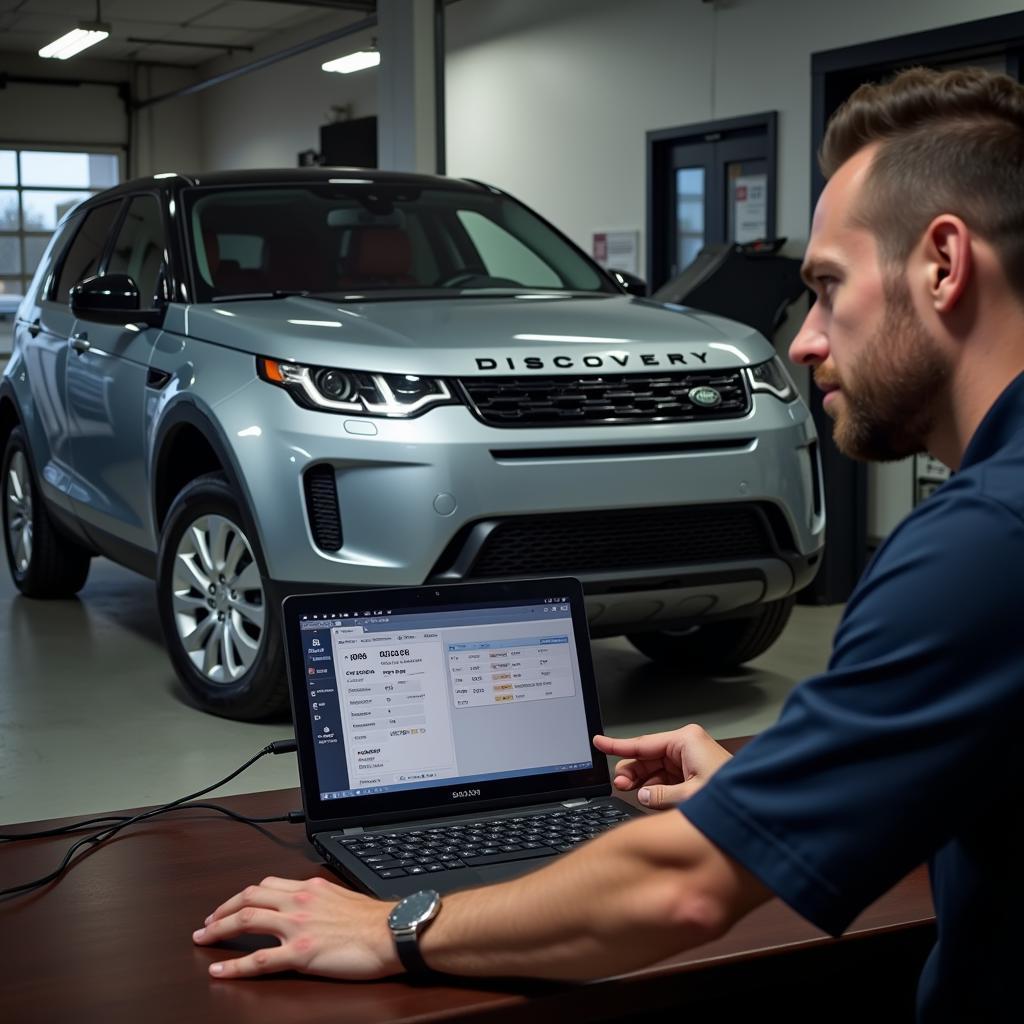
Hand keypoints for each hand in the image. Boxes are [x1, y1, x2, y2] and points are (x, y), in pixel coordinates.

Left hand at [192, 875, 399, 979]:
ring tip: (203, 939)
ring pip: (247, 920)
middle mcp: (299, 901)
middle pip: (249, 897)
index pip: (267, 884)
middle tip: (208, 922)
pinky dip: (234, 965)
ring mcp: (297, 927)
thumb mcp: (342, 898)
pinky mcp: (300, 953)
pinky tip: (219, 971)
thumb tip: (310, 907)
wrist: (392, 932)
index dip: (244, 895)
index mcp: (310, 887)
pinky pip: (258, 959)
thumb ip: (320, 899)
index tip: (232, 904)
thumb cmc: (374, 920)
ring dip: (219, 929)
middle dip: (223, 909)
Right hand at [593, 724, 730, 808]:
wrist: (758, 805)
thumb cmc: (732, 794)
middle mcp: (687, 746)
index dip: (617, 745)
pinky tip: (649, 798)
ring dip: (643, 783)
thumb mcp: (689, 796)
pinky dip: (656, 789)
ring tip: (633, 793)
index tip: (598, 742)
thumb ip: (659, 795)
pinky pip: (666, 778)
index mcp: (685, 741)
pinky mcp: (694, 772)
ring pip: (655, 769)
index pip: (642, 743)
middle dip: (632, 772)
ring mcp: (690, 759)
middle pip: (647, 757)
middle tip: (621, 786)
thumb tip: (640, 795)